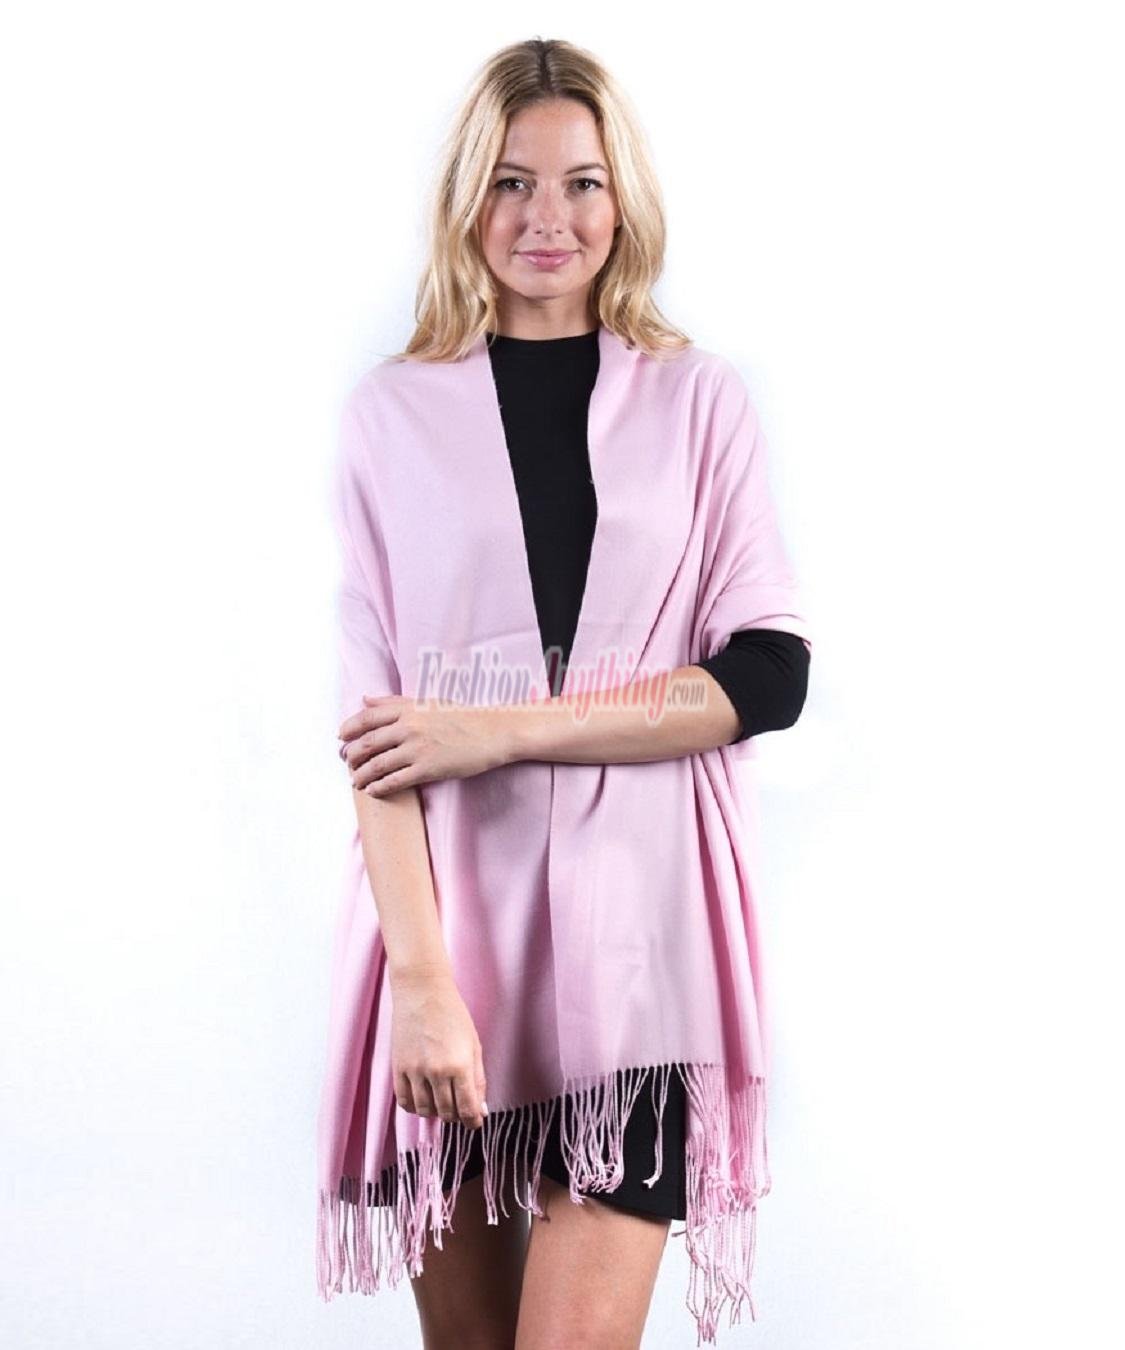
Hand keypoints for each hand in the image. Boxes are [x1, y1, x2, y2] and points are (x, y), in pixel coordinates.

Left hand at [338, 694, 515, 795]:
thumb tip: (365, 700)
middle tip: (346, 763)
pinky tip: (373, 790)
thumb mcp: (427, 701)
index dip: (348, 729)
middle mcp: (409, 727)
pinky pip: (395, 780)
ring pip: (377, 764)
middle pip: (367, 743)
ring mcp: (417, 748)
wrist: (493, 732)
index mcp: (408, 708)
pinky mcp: (428, 768)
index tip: (340, 738)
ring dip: (361, 775)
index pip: (366, 718)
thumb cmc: (462, 716)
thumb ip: (394, 701)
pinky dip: (379, 787)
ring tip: (355, 781)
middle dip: (351, 756)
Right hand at [389, 964, 487, 1129]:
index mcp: (460, 1065)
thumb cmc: (453, 1015)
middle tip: (460, 1109)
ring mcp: (415, 1071)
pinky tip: (424, 1099)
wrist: (422, 992)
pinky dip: (415, 1107)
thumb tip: (481, 1110)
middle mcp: (436, 1072)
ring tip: (442, 1101)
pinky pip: (404, 1101)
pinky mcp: (398, 1068)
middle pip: (447, 1113)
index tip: (476, 1122)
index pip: (468, 1109)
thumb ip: (478, 1079)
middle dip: (457, 1117)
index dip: (474, 1121)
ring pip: (425, 1111)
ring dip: (436, 1113)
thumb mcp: (474, 1045)